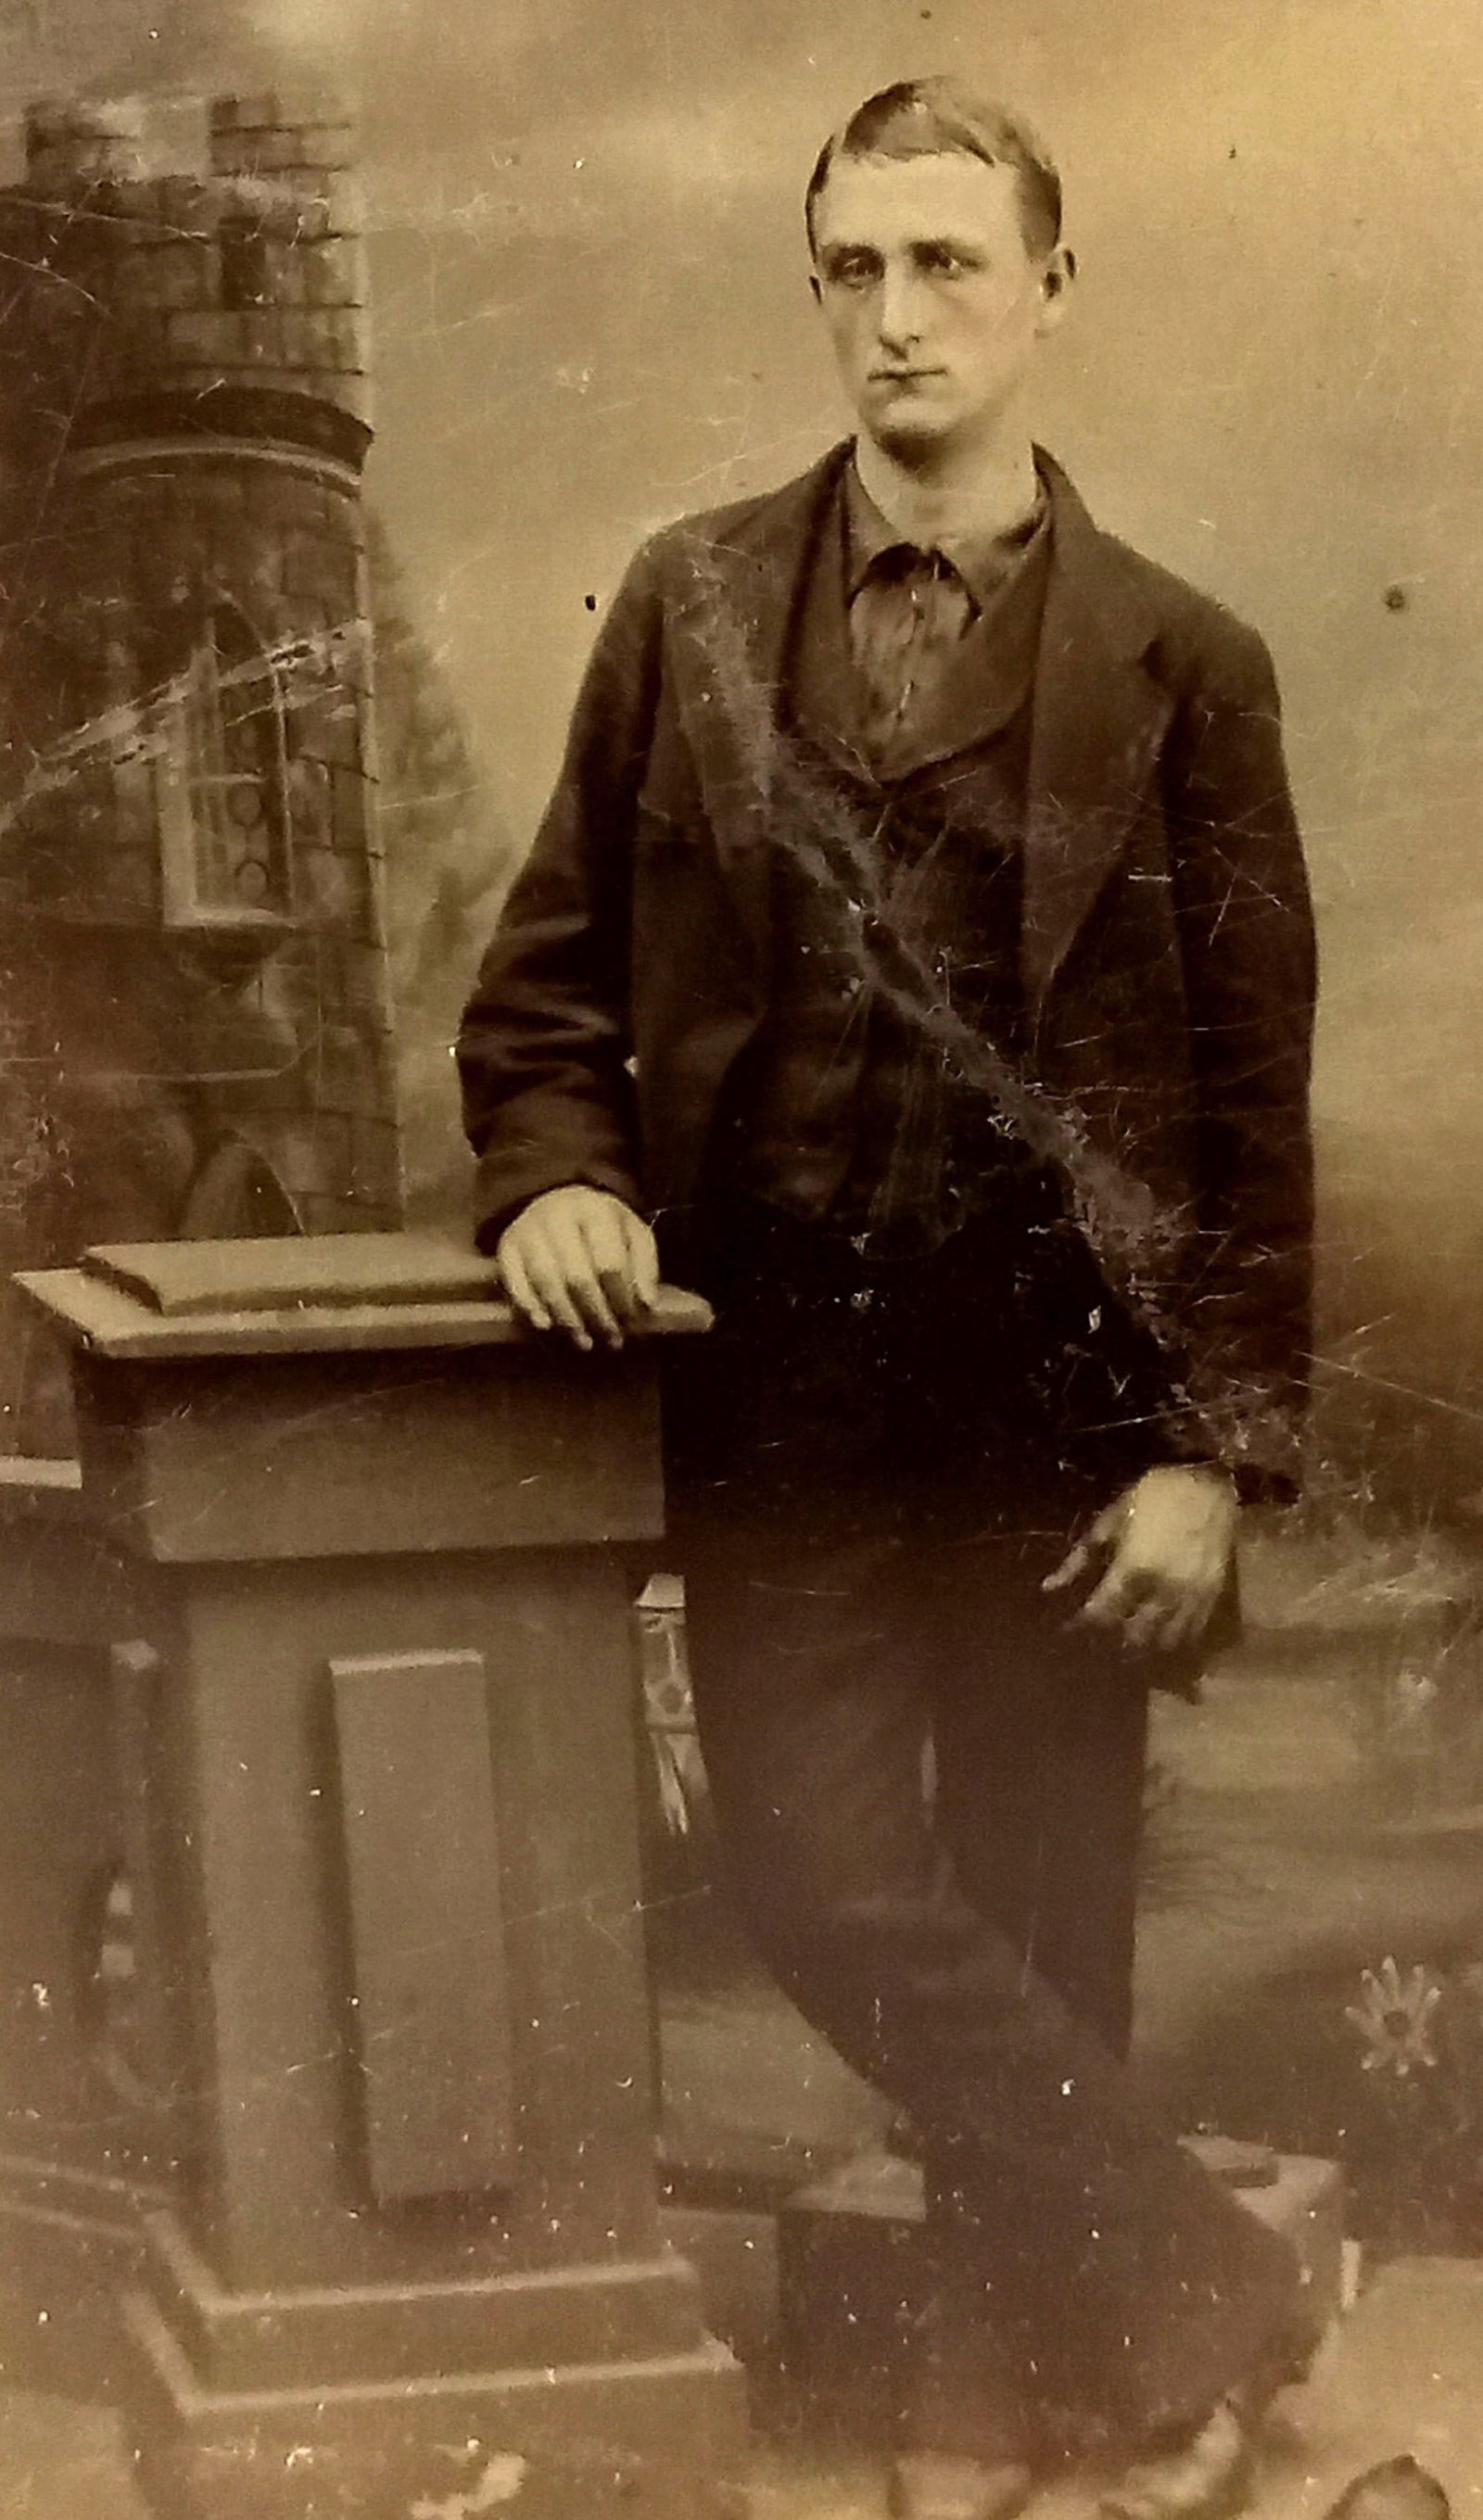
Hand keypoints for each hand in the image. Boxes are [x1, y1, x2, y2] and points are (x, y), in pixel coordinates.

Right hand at [497, 1186, 658, 1351]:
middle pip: (577, 1275)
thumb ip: (644, 1265)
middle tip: (612, 1339)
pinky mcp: (506, 1245)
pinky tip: (546, 1326)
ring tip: (585, 1342)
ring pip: (545, 1281)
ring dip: (567, 1317)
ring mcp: (527, 1231)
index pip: (609, 1262)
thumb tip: (647, 1305)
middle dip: (597, 1313)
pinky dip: (528, 1306)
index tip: (632, 1321)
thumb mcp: (633, 1233)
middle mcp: (557, 1216)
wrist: (557, 1200)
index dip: (621, 1297)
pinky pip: (513, 1281)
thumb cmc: (601, 1225)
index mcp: (594, 1210)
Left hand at [1043, 1464, 1238, 1652]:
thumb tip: (1050, 1586)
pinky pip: (1192, 1630)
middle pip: (1133, 1633)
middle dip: (1114, 1638)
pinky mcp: (1211, 1596)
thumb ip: (1082, 1554)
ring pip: (1165, 1638)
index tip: (1071, 1627)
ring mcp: (1189, 1597)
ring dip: (1146, 1643)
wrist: (1214, 1484)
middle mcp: (1160, 1591)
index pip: (1102, 1611)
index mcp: (1132, 1569)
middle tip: (1101, 1637)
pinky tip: (1164, 1637)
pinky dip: (1176, 1638)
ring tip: (1131, 1643)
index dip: (1084, 1624)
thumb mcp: (1113, 1516)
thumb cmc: (1158, 1495)